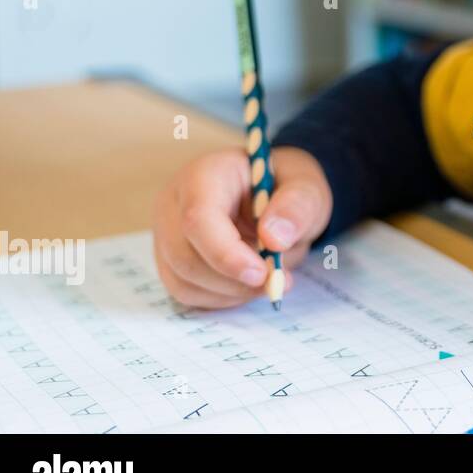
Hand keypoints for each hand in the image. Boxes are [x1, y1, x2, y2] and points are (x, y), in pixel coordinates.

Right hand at [151, 146, 331, 308]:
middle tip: (277, 281)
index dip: (226, 253)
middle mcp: (174, 203)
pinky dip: (221, 298)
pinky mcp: (170, 260)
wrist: (274, 194)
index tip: (262, 274)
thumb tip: (274, 238)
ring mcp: (166, 233)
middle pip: (185, 256)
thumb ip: (297, 206)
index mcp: (204, 174)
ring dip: (231, 291)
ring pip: (184, 280)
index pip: (198, 218)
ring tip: (268, 277)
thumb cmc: (285, 186)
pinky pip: (186, 292)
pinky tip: (247, 284)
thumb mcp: (305, 186)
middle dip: (233, 280)